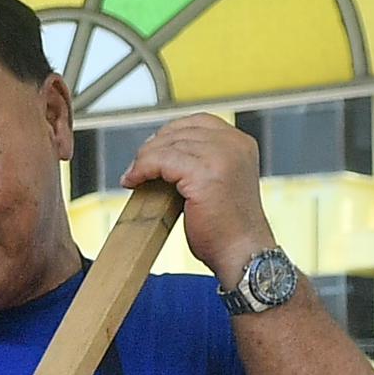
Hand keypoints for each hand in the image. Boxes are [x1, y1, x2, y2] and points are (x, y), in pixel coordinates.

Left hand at [121, 112, 274, 283]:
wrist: (240, 253)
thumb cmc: (226, 228)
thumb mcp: (217, 183)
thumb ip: (199, 164)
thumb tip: (161, 156)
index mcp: (240, 143)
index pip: (197, 122)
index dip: (169, 134)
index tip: (151, 152)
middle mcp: (234, 144)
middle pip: (179, 131)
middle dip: (152, 148)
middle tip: (136, 168)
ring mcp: (221, 157)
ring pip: (167, 145)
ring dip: (143, 160)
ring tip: (133, 177)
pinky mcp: (205, 173)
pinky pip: (161, 161)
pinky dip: (142, 169)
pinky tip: (133, 182)